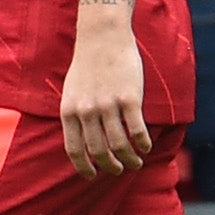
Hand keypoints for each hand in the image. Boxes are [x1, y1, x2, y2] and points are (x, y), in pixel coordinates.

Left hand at [59, 18, 149, 177]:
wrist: (102, 38)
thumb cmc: (87, 67)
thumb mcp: (71, 93)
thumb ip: (75, 116)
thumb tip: (81, 143)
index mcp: (69, 111)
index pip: (74, 149)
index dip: (84, 167)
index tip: (92, 176)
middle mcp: (86, 111)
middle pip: (99, 151)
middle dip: (110, 166)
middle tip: (119, 170)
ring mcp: (108, 105)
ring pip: (120, 145)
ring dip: (129, 159)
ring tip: (136, 162)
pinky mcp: (130, 98)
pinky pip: (137, 130)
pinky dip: (142, 143)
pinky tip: (145, 147)